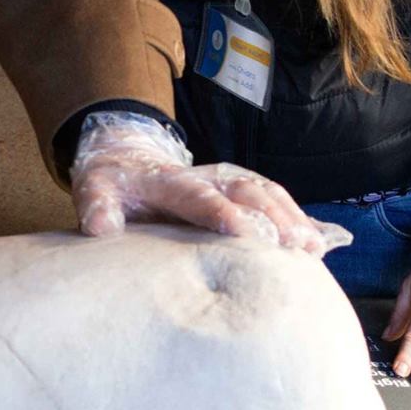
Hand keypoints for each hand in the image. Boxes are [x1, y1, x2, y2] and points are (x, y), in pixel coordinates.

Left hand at [72, 112, 336, 254]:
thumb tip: (99, 227)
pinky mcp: (239, 189)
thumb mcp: (94, 190)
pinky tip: (316, 245)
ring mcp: (226, 180)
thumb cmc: (112, 185)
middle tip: (294, 246)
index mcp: (168, 180)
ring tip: (313, 248)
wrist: (127, 161)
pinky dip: (295, 217)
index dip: (221, 212)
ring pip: (265, 192)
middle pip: (244, 191)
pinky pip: (273, 198)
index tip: (244, 232)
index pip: (198, 195)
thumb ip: (97, 207)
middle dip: (271, 216)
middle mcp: (204, 176)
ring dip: (290, 217)